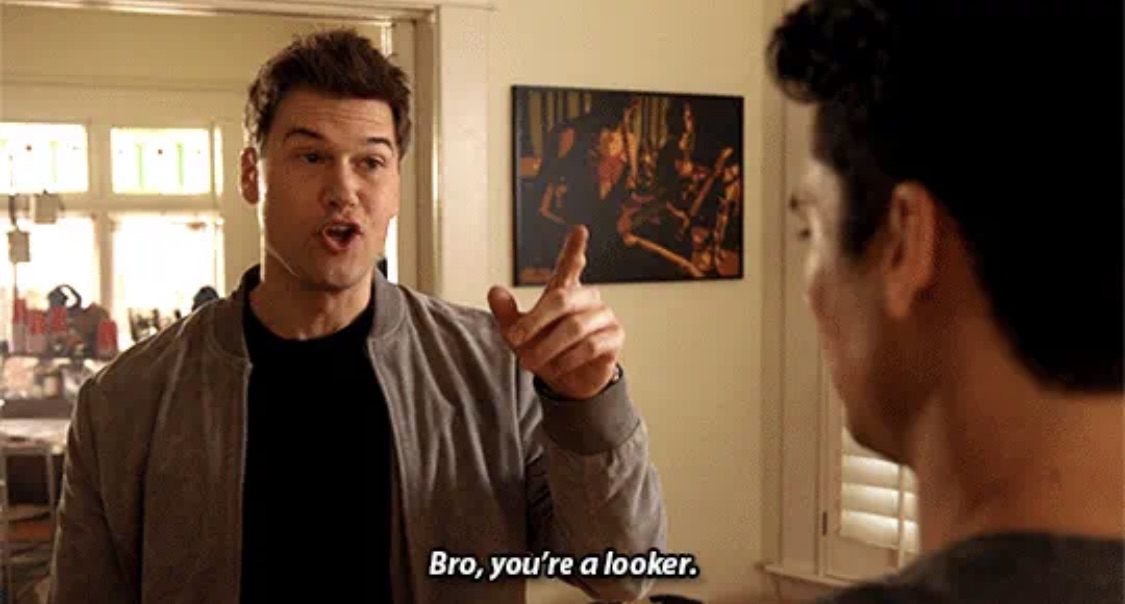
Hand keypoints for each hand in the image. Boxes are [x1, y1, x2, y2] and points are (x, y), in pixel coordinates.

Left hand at [488, 225, 623, 399]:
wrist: (566, 383)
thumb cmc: (543, 350)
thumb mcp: (517, 334)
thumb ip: (506, 313)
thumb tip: (494, 291)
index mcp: (564, 291)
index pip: (569, 266)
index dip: (574, 248)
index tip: (579, 229)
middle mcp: (586, 298)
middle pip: (562, 299)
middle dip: (535, 322)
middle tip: (515, 340)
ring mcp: (603, 316)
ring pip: (575, 327)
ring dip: (548, 347)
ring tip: (529, 363)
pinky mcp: (614, 337)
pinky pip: (590, 346)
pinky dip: (568, 359)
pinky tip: (557, 368)